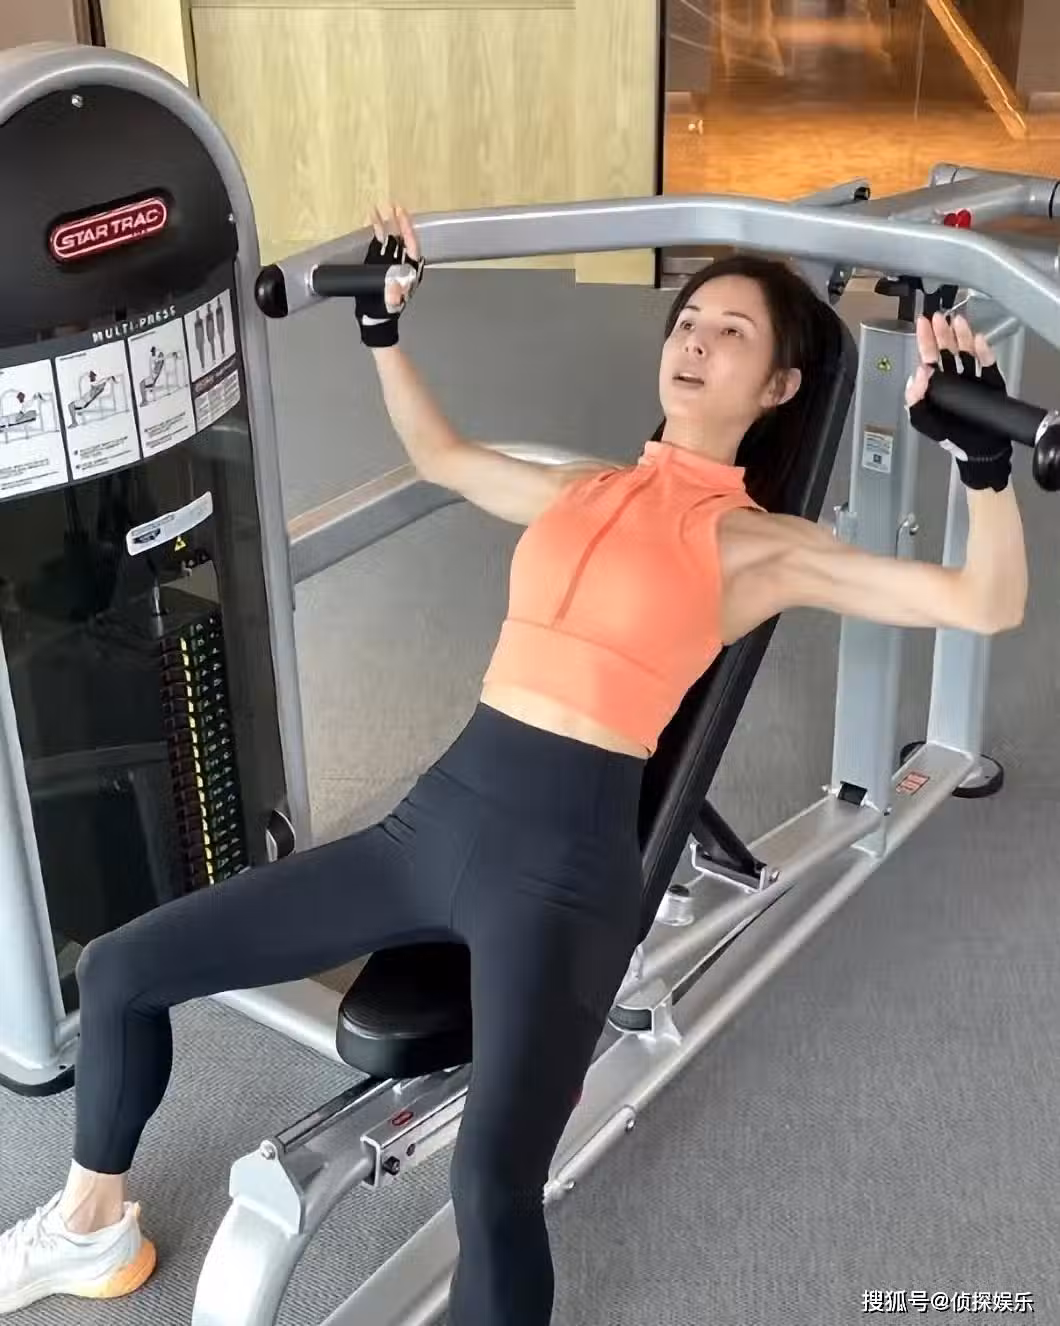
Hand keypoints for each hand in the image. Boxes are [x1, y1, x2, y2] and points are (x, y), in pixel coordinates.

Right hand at [355, 203, 424, 348]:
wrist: (375, 321)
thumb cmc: (386, 312)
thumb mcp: (391, 304)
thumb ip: (394, 295)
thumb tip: (394, 285)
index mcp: (408, 271)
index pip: (411, 245)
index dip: (407, 229)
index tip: (401, 214)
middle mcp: (400, 264)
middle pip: (401, 238)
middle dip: (396, 222)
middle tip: (391, 204)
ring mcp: (388, 262)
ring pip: (388, 239)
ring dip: (384, 224)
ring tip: (378, 208)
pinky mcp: (376, 264)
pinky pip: (376, 245)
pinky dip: (373, 232)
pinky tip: (369, 221)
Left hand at [906, 311, 1011, 491]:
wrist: (978, 449)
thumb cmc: (950, 435)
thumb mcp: (923, 422)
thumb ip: (914, 402)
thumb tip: (917, 376)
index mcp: (936, 384)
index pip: (929, 358)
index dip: (925, 340)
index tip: (922, 324)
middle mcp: (953, 377)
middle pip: (946, 350)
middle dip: (942, 333)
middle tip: (938, 318)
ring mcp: (972, 377)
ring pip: (966, 352)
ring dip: (961, 336)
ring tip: (957, 322)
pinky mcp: (990, 381)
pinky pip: (986, 364)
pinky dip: (983, 352)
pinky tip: (978, 340)